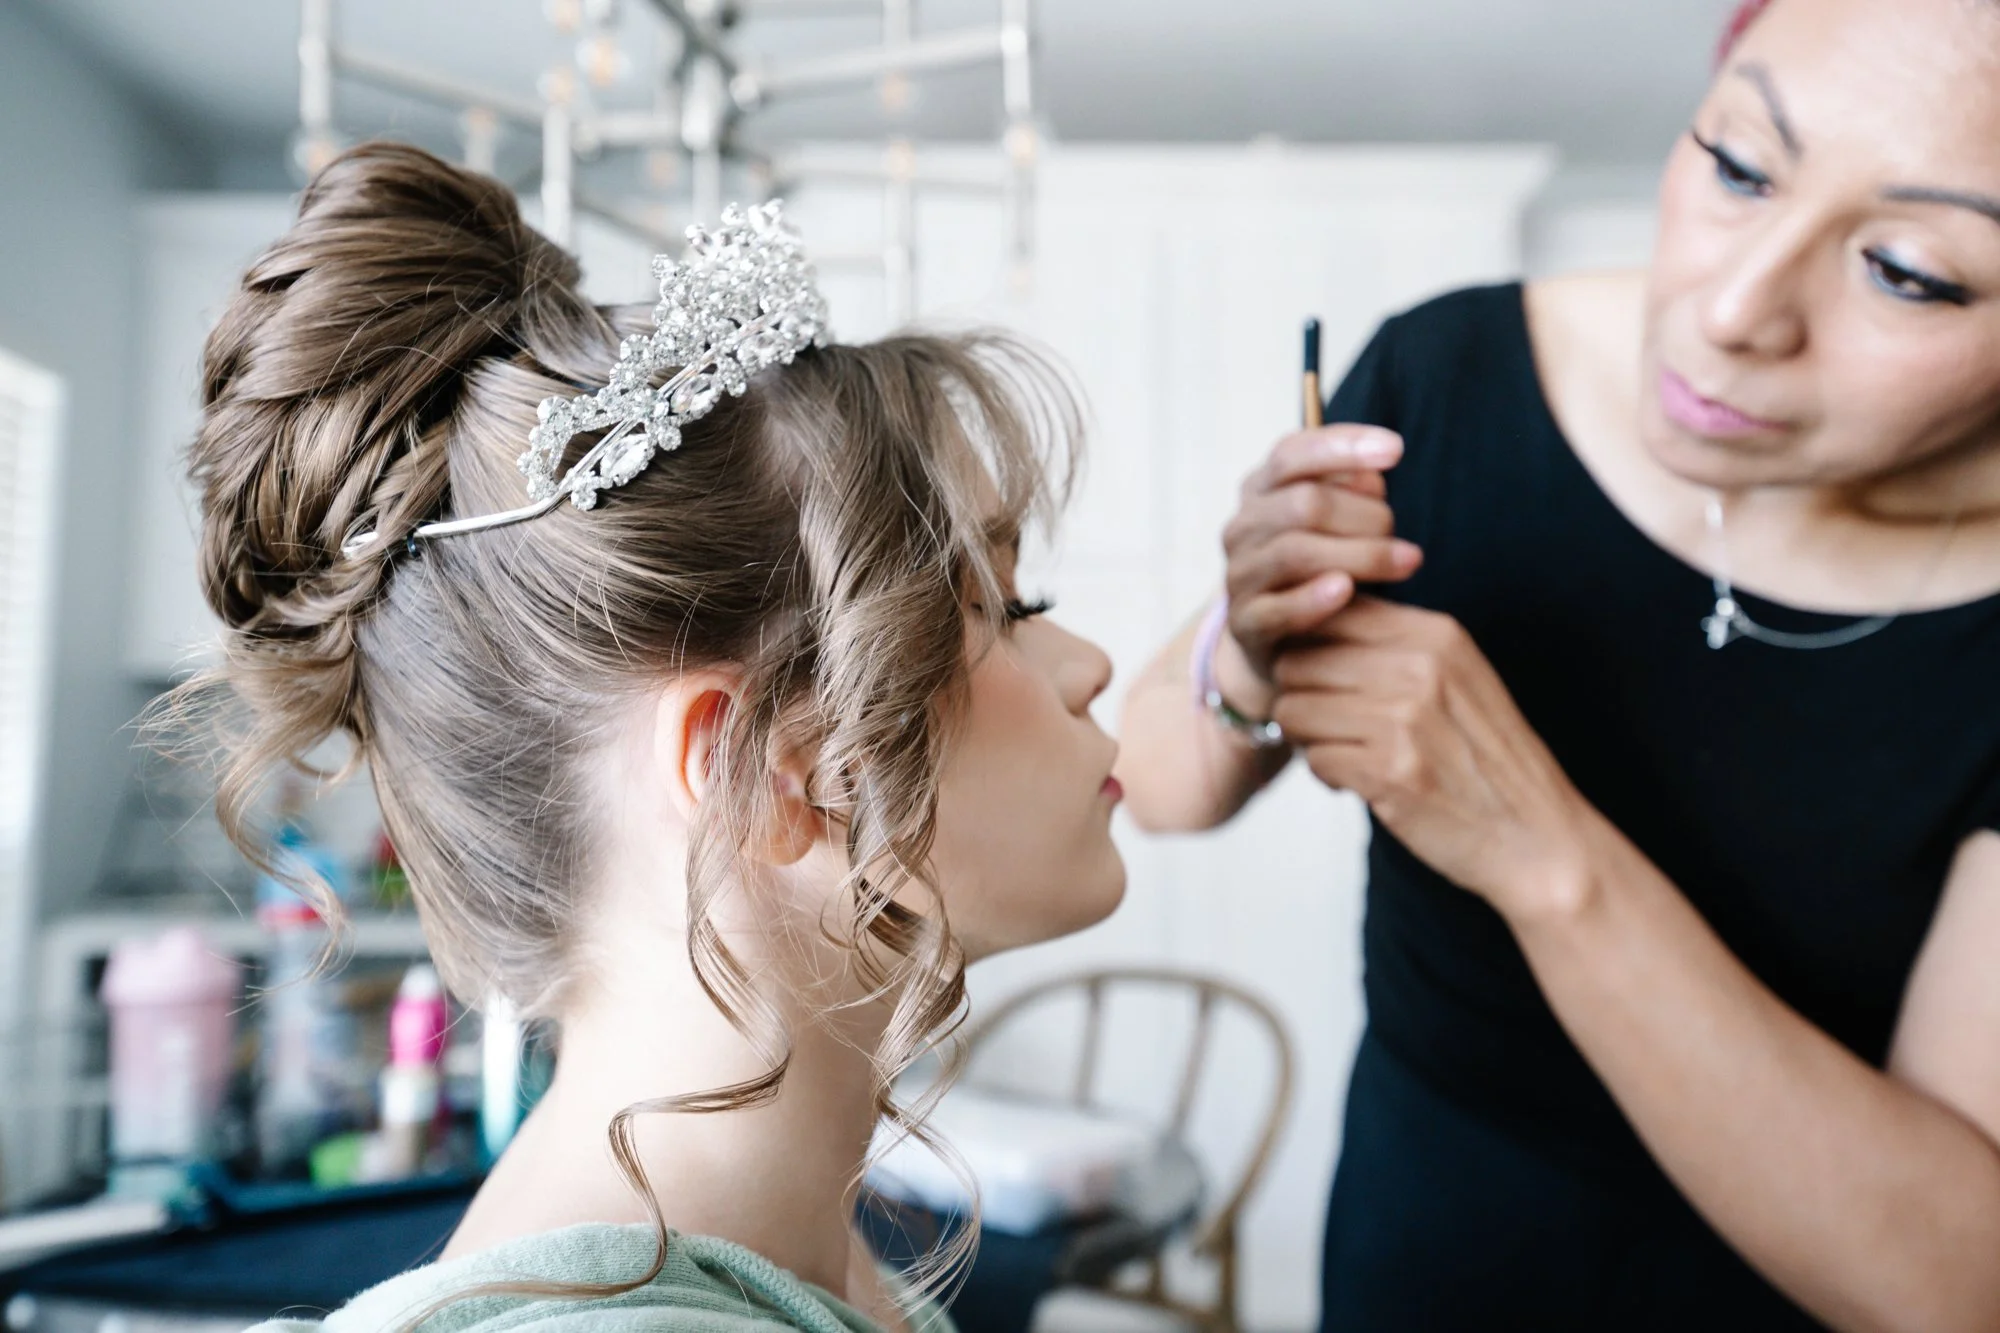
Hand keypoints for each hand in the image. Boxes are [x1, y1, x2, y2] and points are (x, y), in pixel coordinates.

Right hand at [1222, 425, 1423, 684]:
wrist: (1281, 639)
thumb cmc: (1319, 563)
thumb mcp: (1333, 519)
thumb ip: (1350, 492)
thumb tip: (1372, 480)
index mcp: (1259, 490)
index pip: (1290, 455)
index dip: (1342, 447)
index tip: (1395, 449)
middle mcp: (1242, 528)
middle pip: (1303, 504)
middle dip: (1363, 514)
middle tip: (1399, 530)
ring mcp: (1240, 576)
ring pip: (1295, 553)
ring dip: (1361, 555)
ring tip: (1407, 561)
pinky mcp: (1246, 624)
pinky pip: (1277, 609)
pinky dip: (1313, 598)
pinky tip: (1347, 589)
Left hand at [1270, 598, 1595, 915]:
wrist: (1538, 837)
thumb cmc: (1487, 760)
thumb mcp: (1457, 678)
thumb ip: (1397, 646)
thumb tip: (1313, 622)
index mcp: (1435, 634)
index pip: (1329, 610)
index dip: (1306, 645)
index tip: (1319, 678)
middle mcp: (1419, 667)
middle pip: (1297, 660)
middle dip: (1299, 695)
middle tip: (1325, 724)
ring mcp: (1404, 719)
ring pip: (1294, 709)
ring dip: (1308, 738)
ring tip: (1343, 752)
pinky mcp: (1389, 772)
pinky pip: (1313, 758)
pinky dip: (1326, 776)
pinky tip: (1358, 783)